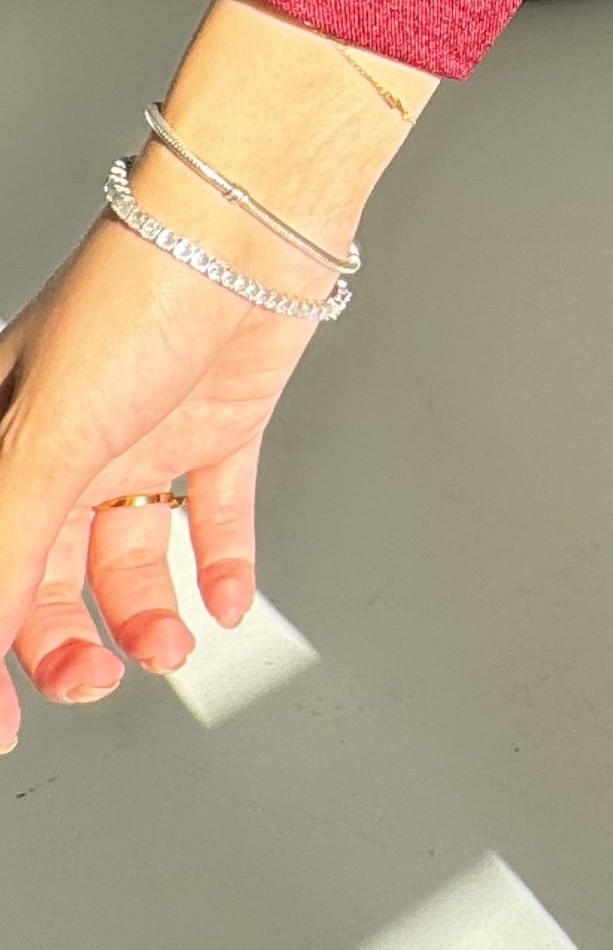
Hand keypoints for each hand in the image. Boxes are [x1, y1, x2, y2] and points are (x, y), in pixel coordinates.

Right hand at [0, 227, 325, 726]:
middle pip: (51, 576)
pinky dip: (223, 564)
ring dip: (150, 612)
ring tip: (180, 642)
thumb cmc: (136, 294)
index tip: (3, 723)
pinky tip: (230, 599)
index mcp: (2, 438)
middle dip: (71, 642)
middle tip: (101, 680)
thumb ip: (7, 543)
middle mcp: (69, 441)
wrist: (251, 226)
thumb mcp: (45, 436)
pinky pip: (213, 512)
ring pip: (132, 556)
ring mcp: (145, 433)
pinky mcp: (219, 422)